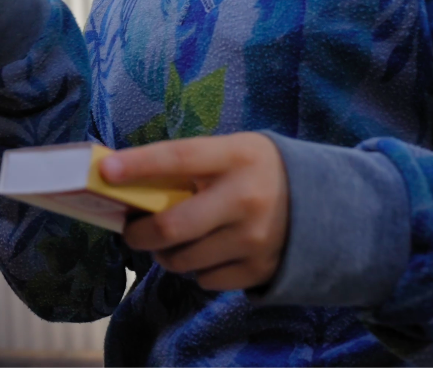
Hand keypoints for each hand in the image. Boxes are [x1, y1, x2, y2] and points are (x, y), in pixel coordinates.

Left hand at [101, 132, 288, 291]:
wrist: (327, 204)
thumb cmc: (259, 170)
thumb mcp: (232, 152)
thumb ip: (190, 165)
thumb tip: (126, 180)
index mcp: (236, 157)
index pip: (177, 158)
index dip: (138, 165)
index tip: (105, 171)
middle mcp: (245, 198)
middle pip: (171, 226)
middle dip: (138, 233)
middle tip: (130, 230)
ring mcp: (254, 239)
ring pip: (183, 259)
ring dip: (165, 254)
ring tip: (170, 241)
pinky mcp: (260, 269)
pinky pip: (206, 280)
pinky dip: (197, 270)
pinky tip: (207, 253)